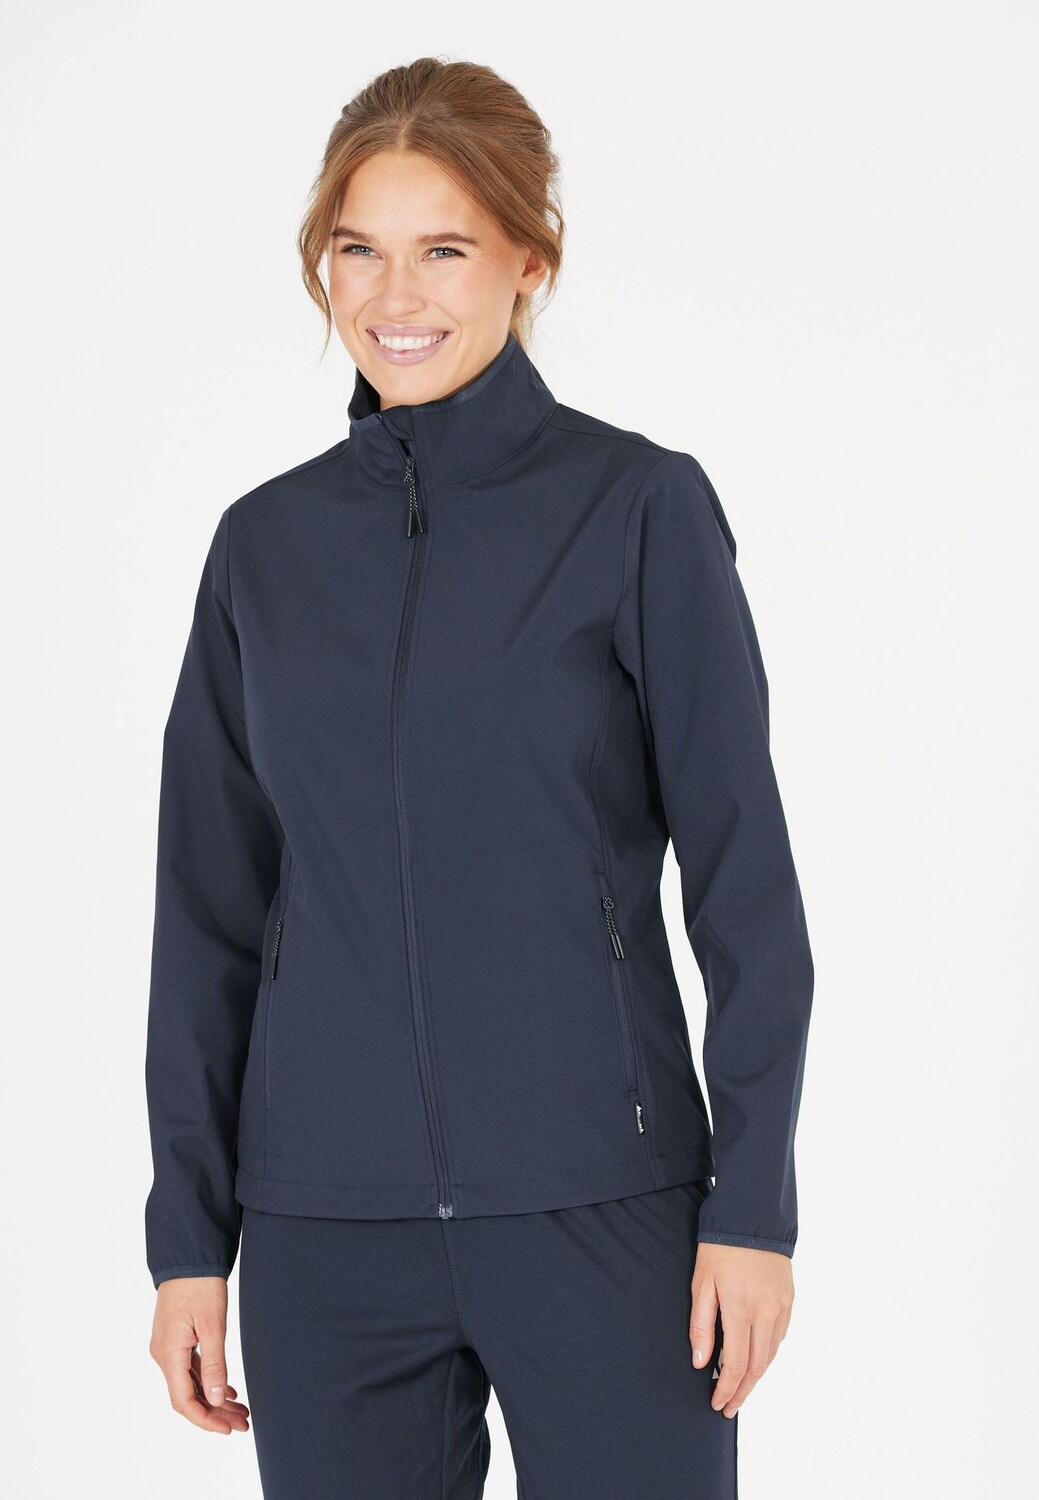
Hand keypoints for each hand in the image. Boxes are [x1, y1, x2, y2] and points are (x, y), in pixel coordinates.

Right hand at [149, 1276, 250, 1433]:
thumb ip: (214, 1363)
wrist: (189, 1255)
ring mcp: (168, 1346)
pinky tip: (226, 1388)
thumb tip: (214, 1400)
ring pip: (190, 1383)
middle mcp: (164, 1354)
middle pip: (188, 1395)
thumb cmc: (200, 1286)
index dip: (205, 1420)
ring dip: (213, 1398)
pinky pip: (190, 1368)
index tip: (228, 1429)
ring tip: (241, 1409)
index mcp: (169, 1354)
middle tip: (243, 1423)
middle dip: (215, 1413)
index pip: (184, 1401)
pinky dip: (208, 1380)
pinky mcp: (175, 1338)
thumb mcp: (212, 1325)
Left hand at [689, 1243, 793, 1415]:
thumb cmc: (720, 1247)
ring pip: (770, 1355)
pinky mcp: (789, 1300)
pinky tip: (755, 1359)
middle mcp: (767, 1313)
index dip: (726, 1389)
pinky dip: (767, 1354)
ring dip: (755, 1376)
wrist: (753, 1216)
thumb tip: (701, 1363)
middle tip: (728, 1407)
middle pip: (756, 1367)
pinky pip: (779, 1337)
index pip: (735, 1364)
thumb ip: (701, 1325)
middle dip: (742, 1391)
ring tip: (740, 1389)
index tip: (717, 1404)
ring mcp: (781, 1307)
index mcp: (741, 1310)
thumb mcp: (702, 1282)